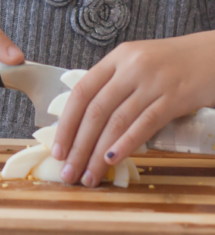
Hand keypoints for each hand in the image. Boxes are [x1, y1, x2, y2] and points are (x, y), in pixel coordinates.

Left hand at [51, 32, 214, 186]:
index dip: (67, 123)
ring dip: (99, 153)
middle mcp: (131, 67)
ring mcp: (153, 82)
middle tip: (69, 172)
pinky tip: (113, 161)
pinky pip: (145, 124)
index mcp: (117, 58)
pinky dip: (126, 144)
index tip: (58, 149)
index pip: (81, 92)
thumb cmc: (174, 64)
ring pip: (117, 121)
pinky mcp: (175, 97)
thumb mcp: (138, 64)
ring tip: (89, 175)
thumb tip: (86, 123)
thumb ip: (115, 85)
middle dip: (79, 145)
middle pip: (96, 111)